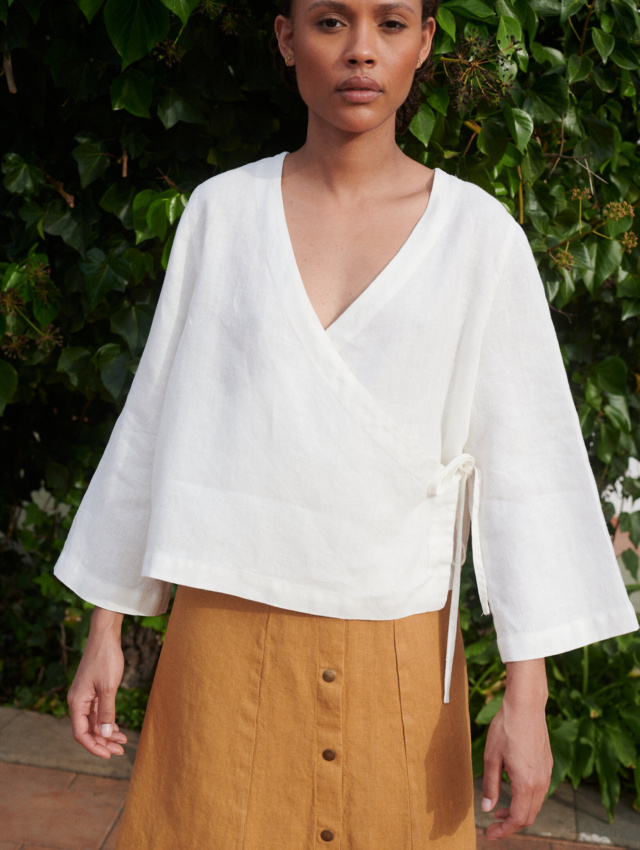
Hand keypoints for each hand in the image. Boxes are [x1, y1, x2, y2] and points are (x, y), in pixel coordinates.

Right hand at [67, 607, 127, 758]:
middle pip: (88, 730)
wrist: (105, 636)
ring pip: (94, 722)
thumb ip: (106, 711)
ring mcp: (85, 696)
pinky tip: (117, 727)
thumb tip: (105, 735)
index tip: (108, 755)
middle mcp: (78, 702)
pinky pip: (97, 712)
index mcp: (77, 703)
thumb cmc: (105, 659)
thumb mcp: (108, 687)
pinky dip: (107, 721)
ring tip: (123, 742)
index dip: (94, 747)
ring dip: (107, 733)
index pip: (81, 734)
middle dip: (103, 742)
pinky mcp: (93, 690)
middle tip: (120, 751)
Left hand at [481, 658, 552, 839]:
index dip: (504, 830)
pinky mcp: (547, 764)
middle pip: (529, 816)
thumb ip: (490, 785)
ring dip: (519, 811)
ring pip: (535, 804)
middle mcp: (541, 783)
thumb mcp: (491, 757)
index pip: (519, 819)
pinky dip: (526, 799)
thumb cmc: (506, 728)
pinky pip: (539, 791)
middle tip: (493, 825)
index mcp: (527, 784)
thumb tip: (487, 808)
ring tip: (500, 809)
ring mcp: (546, 774)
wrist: (526, 706)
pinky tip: (512, 790)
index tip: (490, 834)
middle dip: (511, 824)